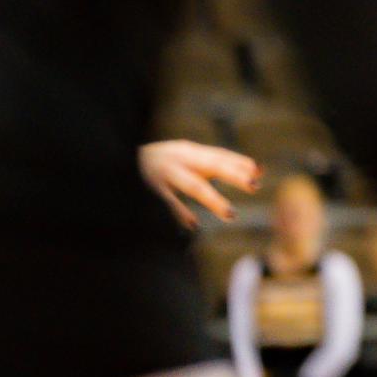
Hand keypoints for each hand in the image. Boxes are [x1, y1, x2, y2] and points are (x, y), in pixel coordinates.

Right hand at [139, 140, 258, 228]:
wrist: (116, 157)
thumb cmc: (159, 164)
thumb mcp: (184, 160)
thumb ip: (212, 165)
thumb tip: (254, 171)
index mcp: (189, 152)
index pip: (219, 155)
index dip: (240, 162)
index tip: (260, 171)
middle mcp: (179, 158)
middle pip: (211, 165)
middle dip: (233, 174)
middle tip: (254, 185)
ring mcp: (164, 174)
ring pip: (193, 186)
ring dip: (212, 199)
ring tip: (231, 214)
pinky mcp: (149, 188)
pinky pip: (168, 201)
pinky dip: (180, 212)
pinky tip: (192, 224)